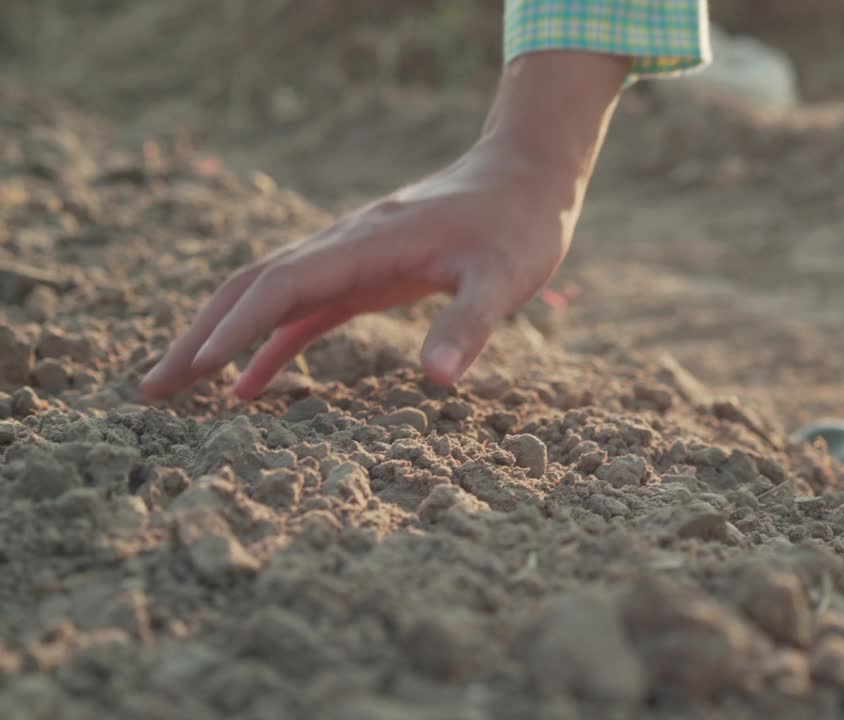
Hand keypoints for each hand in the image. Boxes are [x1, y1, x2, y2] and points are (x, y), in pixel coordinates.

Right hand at [140, 147, 568, 398]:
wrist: (523, 177)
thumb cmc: (517, 227)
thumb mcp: (505, 278)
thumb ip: (469, 324)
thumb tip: (437, 380)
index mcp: (363, 246)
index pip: (282, 287)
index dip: (237, 328)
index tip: (195, 368)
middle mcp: (341, 248)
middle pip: (250, 289)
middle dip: (199, 337)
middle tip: (151, 390)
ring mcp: (347, 259)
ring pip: (265, 297)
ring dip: (219, 339)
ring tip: (175, 389)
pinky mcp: (363, 274)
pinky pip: (302, 311)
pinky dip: (269, 346)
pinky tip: (249, 386)